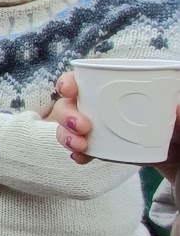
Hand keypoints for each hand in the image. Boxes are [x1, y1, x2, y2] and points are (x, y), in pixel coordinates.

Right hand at [53, 71, 179, 178]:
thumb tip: (175, 107)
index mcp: (124, 89)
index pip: (89, 78)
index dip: (71, 81)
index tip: (69, 90)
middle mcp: (107, 106)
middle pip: (71, 104)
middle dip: (67, 114)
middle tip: (82, 126)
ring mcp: (102, 129)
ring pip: (69, 126)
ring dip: (66, 134)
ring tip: (79, 145)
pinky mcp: (103, 149)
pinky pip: (81, 148)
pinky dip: (76, 152)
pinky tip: (80, 157)